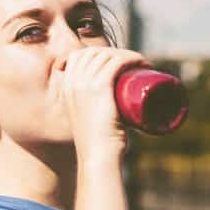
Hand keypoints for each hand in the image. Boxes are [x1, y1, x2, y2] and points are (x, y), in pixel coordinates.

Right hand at [61, 47, 150, 164]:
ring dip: (128, 54)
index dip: (101, 54)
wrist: (97, 157)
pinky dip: (130, 58)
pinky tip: (141, 61)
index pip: (81, 56)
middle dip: (116, 52)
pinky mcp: (99, 88)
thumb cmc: (98, 146)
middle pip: (96, 53)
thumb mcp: (90, 122)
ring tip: (142, 65)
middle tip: (135, 66)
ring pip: (108, 56)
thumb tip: (116, 113)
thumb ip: (96, 115)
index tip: (120, 63)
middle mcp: (73, 82)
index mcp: (67, 87)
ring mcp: (85, 84)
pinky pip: (116, 62)